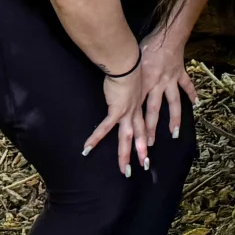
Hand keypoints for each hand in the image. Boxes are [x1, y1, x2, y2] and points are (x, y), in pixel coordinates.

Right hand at [83, 56, 153, 173]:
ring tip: (125, 170)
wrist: (127, 63)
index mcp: (138, 106)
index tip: (148, 149)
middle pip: (138, 136)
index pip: (142, 126)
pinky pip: (104, 128)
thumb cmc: (129, 67)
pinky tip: (87, 149)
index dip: (145, 138)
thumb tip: (125, 88)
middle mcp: (134, 112)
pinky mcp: (116, 110)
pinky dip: (95, 139)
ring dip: (125, 155)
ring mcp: (126, 113)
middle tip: (143, 166)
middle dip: (140, 152)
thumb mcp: (133, 81)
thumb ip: (129, 89)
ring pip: (126, 138)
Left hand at [135, 27, 199, 140]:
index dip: (131, 123)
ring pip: (172, 104)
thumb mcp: (131, 63)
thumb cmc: (144, 47)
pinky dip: (192, 94)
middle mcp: (156, 86)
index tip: (128, 140)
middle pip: (152, 112)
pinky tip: (197, 103)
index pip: (135, 108)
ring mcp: (170, 81)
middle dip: (150, 130)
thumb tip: (118, 90)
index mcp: (142, 84)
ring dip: (173, 119)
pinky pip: (186, 85)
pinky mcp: (179, 74)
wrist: (165, 35)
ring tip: (174, 133)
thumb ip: (127, 78)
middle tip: (148, 146)